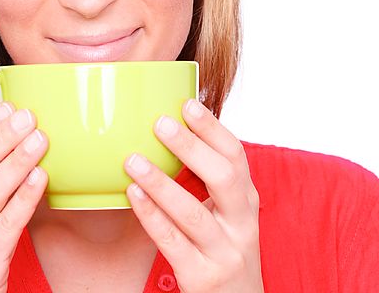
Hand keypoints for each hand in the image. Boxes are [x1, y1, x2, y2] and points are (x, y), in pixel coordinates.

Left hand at [124, 99, 263, 292]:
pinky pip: (173, 243)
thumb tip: (173, 131)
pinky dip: (152, 217)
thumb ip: (208, 180)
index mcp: (246, 201)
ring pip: (194, 213)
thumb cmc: (224, 251)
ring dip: (162, 183)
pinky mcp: (203, 277)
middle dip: (192, 147)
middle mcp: (242, 224)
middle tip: (159, 122)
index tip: (187, 103)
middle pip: (224, 178)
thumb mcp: (228, 214)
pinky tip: (132, 195)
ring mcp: (224, 252)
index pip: (237, 157)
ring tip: (132, 160)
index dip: (213, 129)